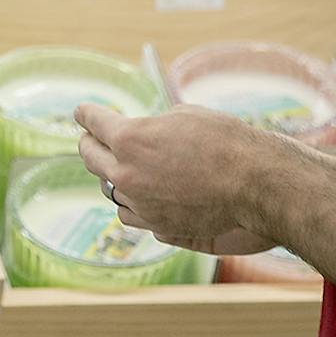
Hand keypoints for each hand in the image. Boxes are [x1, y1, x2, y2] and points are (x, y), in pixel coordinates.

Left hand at [73, 103, 280, 253]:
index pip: (94, 123)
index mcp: (129, 138)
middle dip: (89, 143)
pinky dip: (129, 201)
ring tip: (116, 167)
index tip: (81, 113)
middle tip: (89, 137)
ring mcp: (140, 202)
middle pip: (90, 157)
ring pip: (108, 189)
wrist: (254, 182)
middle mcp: (126, 172)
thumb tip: (144, 132)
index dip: (86, 114)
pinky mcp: (157, 224)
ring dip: (111, 175)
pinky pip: (129, 212)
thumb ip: (153, 126)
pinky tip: (137, 193)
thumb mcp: (183, 116)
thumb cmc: (225, 141)